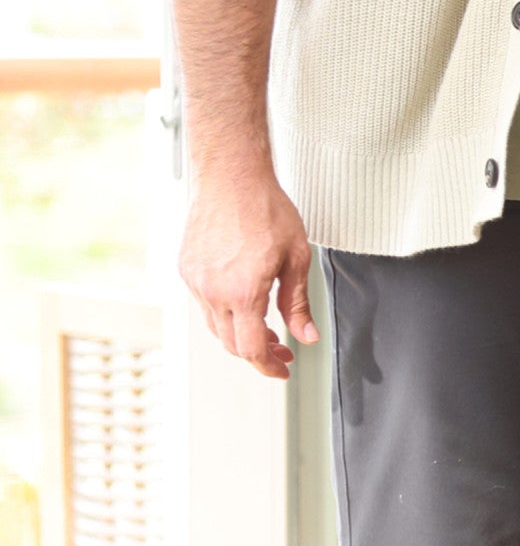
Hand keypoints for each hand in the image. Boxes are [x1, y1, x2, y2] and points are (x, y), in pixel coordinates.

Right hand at [178, 167, 317, 380]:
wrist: (231, 176)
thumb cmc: (266, 210)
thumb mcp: (296, 259)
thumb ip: (298, 303)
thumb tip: (307, 336)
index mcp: (241, 292)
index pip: (251, 349)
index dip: (269, 366)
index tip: (283, 370)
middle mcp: (211, 290)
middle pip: (231, 344)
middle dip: (258, 354)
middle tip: (283, 352)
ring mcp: (194, 279)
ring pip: (215, 326)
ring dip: (240, 335)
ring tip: (267, 329)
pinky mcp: (186, 267)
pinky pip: (204, 304)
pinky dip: (224, 314)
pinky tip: (244, 304)